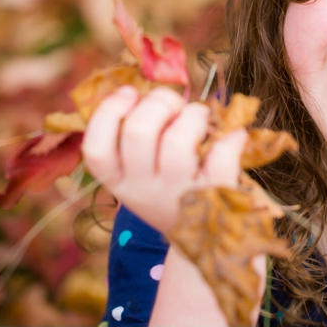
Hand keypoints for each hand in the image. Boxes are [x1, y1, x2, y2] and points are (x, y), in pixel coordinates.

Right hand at [82, 85, 246, 235]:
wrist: (200, 237)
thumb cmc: (168, 184)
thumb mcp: (140, 168)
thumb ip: (136, 131)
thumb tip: (149, 89)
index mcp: (119, 180)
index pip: (96, 148)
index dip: (109, 110)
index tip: (131, 93)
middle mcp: (144, 190)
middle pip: (138, 132)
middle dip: (159, 101)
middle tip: (174, 104)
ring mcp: (179, 194)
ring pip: (178, 142)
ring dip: (193, 115)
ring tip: (200, 117)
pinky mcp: (215, 196)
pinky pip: (222, 158)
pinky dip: (230, 138)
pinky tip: (231, 135)